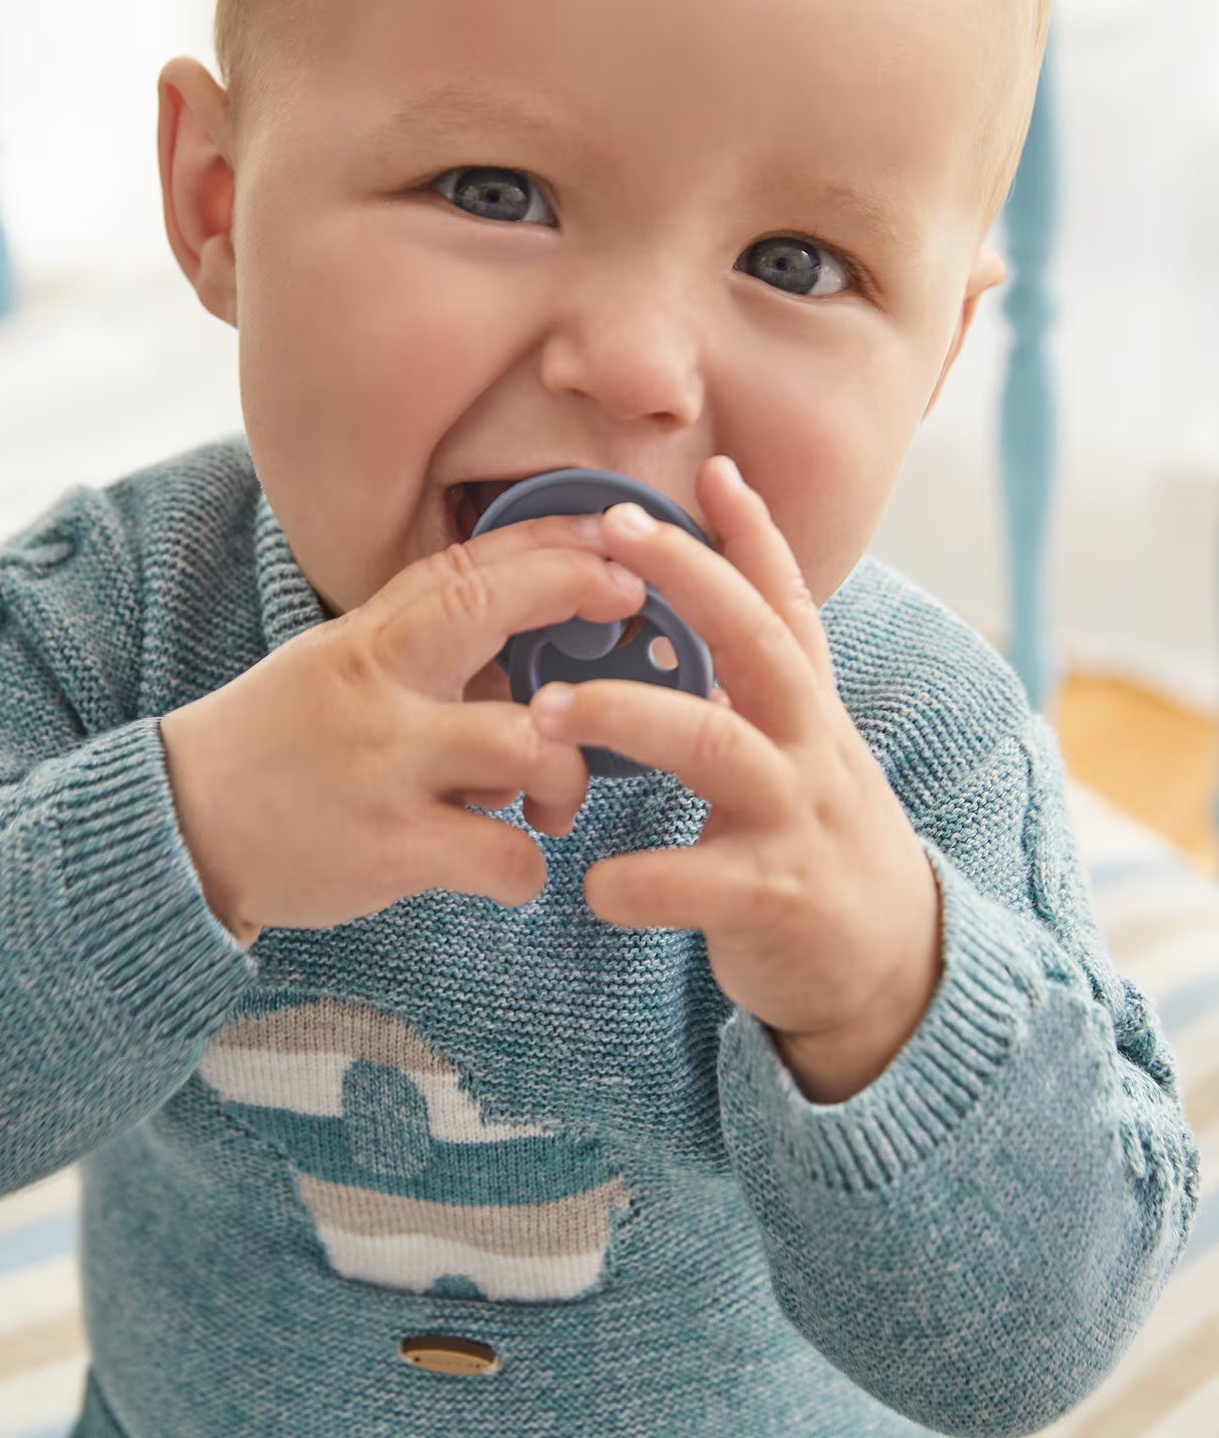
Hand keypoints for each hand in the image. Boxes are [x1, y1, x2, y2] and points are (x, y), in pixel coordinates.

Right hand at [159, 512, 644, 942]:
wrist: (181, 829)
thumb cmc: (281, 745)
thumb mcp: (339, 667)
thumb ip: (424, 650)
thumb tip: (531, 647)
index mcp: (370, 637)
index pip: (468, 563)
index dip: (552, 540)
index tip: (619, 530)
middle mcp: (380, 687)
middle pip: (490, 610)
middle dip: (575, 592)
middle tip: (632, 611)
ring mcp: (386, 766)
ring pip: (527, 744)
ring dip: (567, 776)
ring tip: (551, 804)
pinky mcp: (390, 848)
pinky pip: (505, 857)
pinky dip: (526, 867)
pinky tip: (507, 866)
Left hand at [528, 456, 943, 1102]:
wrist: (890, 969)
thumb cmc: (813, 845)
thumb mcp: (798, 752)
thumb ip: (755, 687)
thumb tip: (709, 606)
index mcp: (804, 713)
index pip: (785, 607)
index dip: (755, 538)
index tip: (714, 468)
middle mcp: (809, 749)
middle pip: (757, 644)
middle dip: (690, 580)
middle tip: (611, 533)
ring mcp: (797, 820)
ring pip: (718, 750)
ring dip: (630, 717)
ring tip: (547, 709)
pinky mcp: (777, 899)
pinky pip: (700, 883)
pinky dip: (640, 880)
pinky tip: (593, 884)